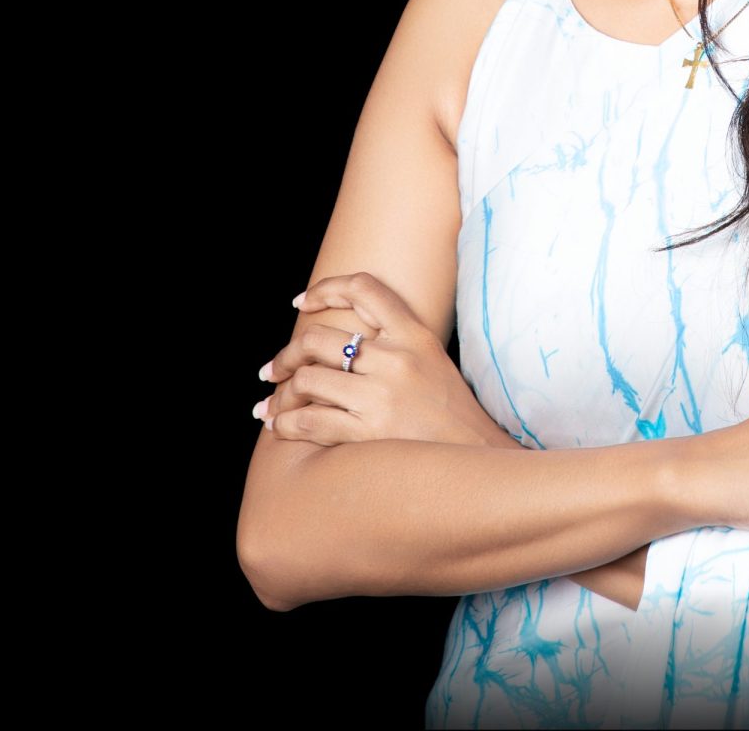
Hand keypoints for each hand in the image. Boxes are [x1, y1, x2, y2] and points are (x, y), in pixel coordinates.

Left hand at [257, 271, 645, 608]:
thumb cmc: (454, 414)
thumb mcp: (435, 362)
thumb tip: (349, 340)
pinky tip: (279, 425)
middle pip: (321, 337)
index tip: (302, 302)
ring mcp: (381, 394)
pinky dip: (285, 421)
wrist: (478, 459)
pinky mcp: (368, 431)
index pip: (364, 289)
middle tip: (275, 367)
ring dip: (281, 391)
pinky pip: (309, 419)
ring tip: (270, 403)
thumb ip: (398, 344)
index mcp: (415, 334)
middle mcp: (395, 358)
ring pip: (308, 378)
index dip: (325, 289)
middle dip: (288, 352)